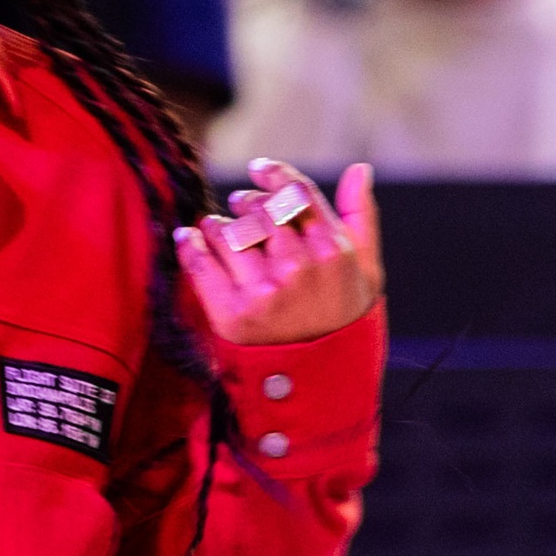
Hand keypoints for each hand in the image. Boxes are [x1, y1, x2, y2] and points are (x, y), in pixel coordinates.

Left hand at [176, 160, 382, 348]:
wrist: (321, 386)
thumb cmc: (345, 323)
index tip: (258, 169)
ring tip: (219, 230)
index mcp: (333, 251)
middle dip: (246, 203)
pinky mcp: (231, 314)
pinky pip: (201, 263)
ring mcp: (264, 291)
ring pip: (227, 232)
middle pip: (259, 209)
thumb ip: (360, 217)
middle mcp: (298, 267)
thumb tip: (359, 169)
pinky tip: (189, 238)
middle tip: (241, 208)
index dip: (273, 174)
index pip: (296, 193)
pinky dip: (190, 244)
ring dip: (218, 225)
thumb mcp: (366, 272)